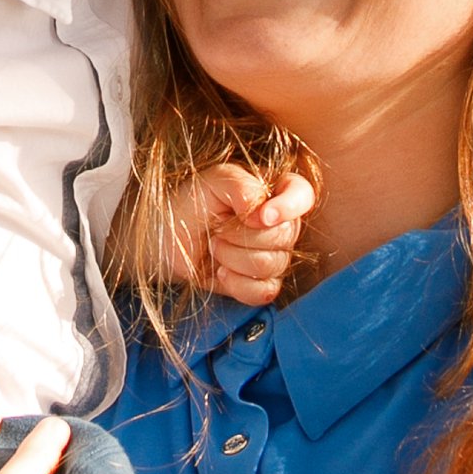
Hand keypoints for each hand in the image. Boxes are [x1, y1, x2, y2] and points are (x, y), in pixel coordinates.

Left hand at [176, 162, 316, 304]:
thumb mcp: (213, 181)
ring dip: (233, 257)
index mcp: (276, 191)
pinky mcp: (263, 283)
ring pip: (273, 265)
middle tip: (216, 229)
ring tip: (214, 246)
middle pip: (284, 236)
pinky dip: (238, 285)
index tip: (261, 217)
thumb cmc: (192, 203)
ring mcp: (276, 255)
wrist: (169, 238)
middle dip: (241, 235)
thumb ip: (241, 186)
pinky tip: (220, 272)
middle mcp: (282, 224)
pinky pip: (266, 292)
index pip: (303, 195)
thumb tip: (262, 211)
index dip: (288, 207)